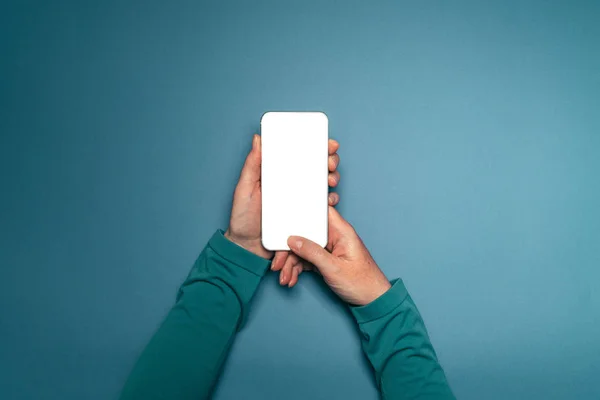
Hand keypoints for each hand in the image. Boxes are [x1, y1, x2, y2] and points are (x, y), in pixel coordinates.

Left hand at [225, 134, 340, 261]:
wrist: (248, 247)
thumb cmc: (243, 217)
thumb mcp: (244, 188)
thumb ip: (252, 165)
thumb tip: (258, 139)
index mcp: (279, 173)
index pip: (299, 154)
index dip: (315, 145)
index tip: (325, 142)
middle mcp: (292, 184)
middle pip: (316, 166)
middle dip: (329, 160)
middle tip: (329, 162)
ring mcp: (301, 200)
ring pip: (323, 184)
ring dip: (333, 178)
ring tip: (330, 180)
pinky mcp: (306, 216)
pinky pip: (322, 207)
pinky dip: (330, 201)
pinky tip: (329, 199)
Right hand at [286, 207, 391, 305]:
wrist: (372, 301)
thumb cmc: (362, 282)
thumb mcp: (334, 268)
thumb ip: (312, 252)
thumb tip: (293, 239)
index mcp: (341, 231)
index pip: (319, 211)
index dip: (301, 212)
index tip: (284, 220)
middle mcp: (334, 236)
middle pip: (305, 233)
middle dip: (289, 249)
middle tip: (278, 263)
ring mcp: (328, 248)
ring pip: (302, 249)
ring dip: (290, 263)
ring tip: (284, 277)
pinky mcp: (325, 260)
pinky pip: (306, 260)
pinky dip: (297, 269)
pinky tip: (291, 278)